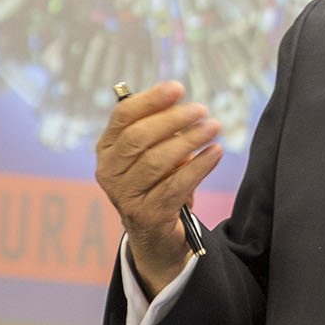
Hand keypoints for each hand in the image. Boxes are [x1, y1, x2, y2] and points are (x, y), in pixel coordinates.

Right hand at [94, 80, 221, 295]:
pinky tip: (216, 152)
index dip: (151, 99)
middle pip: (139, 137)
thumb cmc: (158, 183)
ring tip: (214, 127)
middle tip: (202, 109)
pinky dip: (199, 166)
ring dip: (190, 141)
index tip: (178, 88)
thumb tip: (184, 105)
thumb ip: (161, 130)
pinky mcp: (146, 216)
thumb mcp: (154, 153)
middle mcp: (109, 172)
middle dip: (173, 119)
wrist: (157, 236)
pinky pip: (175, 186)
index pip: (123, 117)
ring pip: (157, 161)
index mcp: (108, 149)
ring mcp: (124, 196)